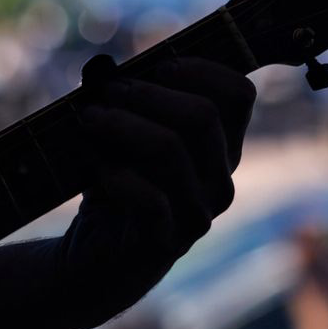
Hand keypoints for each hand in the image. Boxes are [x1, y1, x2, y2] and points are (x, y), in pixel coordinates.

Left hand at [56, 57, 256, 321]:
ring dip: (121, 125)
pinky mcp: (165, 243)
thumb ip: (130, 105)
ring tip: (88, 119)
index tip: (156, 67)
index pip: (239, 95)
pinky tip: (95, 169)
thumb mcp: (128, 140)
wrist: (93, 261)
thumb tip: (106, 69)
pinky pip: (149, 198)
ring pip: (171, 149)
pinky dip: (115, 174)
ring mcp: (198, 215)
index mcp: (223, 149)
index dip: (200, 69)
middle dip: (147, 94)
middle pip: (202, 115)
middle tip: (107, 92)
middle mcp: (220, 180)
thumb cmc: (115, 187)